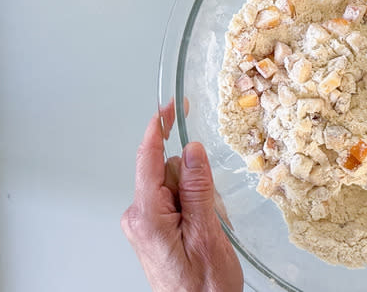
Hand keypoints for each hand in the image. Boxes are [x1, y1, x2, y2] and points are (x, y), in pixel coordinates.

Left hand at [121, 102, 242, 291]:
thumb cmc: (202, 288)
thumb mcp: (207, 234)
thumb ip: (197, 188)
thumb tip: (190, 150)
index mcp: (148, 216)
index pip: (148, 159)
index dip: (159, 128)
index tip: (168, 107)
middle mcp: (140, 217)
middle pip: (168, 171)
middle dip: (195, 180)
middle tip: (212, 210)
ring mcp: (146, 224)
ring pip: (176, 186)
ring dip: (199, 198)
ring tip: (210, 229)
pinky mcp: (155, 230)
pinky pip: (177, 202)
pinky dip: (195, 208)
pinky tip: (204, 229)